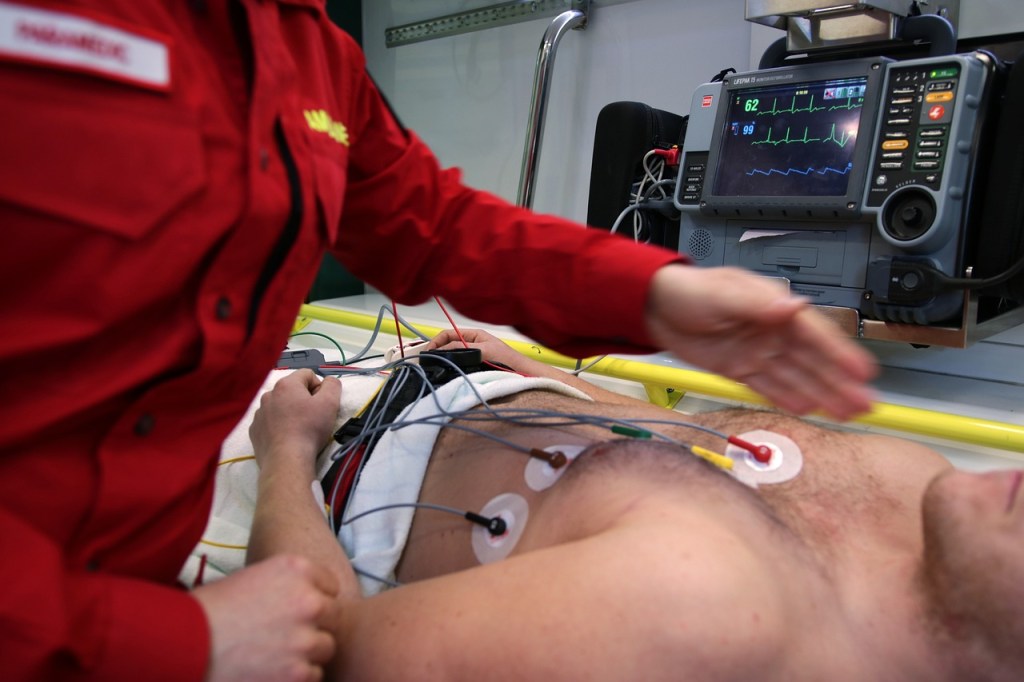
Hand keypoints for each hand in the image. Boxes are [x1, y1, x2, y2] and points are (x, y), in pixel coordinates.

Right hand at [194, 555, 338, 681]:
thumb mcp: (253, 578)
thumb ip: (288, 585)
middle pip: (333, 616)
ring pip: (326, 648)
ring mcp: (306, 638)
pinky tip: (271, 670)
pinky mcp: (299, 672)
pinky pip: (314, 675)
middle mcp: (309, 600)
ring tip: (275, 654)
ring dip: (307, 653)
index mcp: (296, 569)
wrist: (182, 644)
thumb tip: (313, 597)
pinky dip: (296, 677)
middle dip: (315, 626)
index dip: (314, 599)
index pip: (330, 585)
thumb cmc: (210, 610)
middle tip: (286, 635)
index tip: (296, 610)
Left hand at [249, 370, 340, 475]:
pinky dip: (278, 426)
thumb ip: (332, 385)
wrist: (286, 460)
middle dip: (304, 400)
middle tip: (313, 417)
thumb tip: (329, 381)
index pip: (307, 374)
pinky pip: (269, 422)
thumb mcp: (330, 403)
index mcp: (286, 385)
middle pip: (292, 390)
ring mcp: (259, 413)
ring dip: (290, 412)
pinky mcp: (255, 430)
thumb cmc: (309, 429)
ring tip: (299, 429)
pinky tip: (286, 438)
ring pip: (279, 406)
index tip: (322, 404)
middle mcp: (269, 395)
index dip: (319, 387)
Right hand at [424, 328, 523, 367]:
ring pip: (452, 356)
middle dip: (438, 350)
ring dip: (444, 360)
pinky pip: (459, 366)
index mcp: (474, 335)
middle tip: (428, 360)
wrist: (520, 374)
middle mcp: (471, 344)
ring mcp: (472, 356)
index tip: (429, 351)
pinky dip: (452, 368)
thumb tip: (444, 349)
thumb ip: (464, 348)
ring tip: (436, 367)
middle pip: (449, 345)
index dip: (437, 340)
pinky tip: (448, 372)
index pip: (449, 333)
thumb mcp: (484, 350)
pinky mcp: (473, 367)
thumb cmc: (507, 359)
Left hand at [646, 264, 876, 419]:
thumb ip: (756, 304)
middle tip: (867, 404)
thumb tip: (792, 305)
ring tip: (848, 413)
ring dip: (822, 395)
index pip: (815, 334)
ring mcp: (757, 352)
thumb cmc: (689, 291)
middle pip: (812, 361)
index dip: (840, 354)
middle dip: (840, 382)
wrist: (653, 308)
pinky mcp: (739, 369)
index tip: (864, 372)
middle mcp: (771, 331)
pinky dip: (788, 398)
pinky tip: (810, 410)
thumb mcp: (722, 294)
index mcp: (773, 308)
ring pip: (796, 377)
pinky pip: (768, 387)